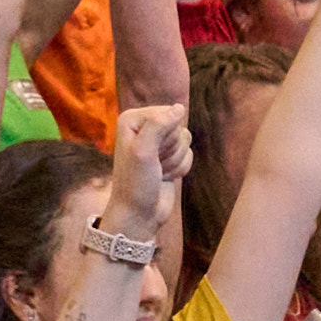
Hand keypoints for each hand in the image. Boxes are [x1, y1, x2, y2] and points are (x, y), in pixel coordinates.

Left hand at [101, 101, 194, 242]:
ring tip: (158, 172)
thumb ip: (159, 125)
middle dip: (171, 150)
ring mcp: (157, 142)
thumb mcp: (143, 151)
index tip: (149, 153)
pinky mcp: (169, 156)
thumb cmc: (136, 183)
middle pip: (178, 127)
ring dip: (175, 162)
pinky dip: (180, 169)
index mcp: (132, 119)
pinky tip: (165, 177)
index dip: (166, 136)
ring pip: (186, 141)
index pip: (168, 113)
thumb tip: (179, 108)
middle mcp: (144, 127)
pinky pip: (188, 155)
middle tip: (154, 165)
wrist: (139, 213)